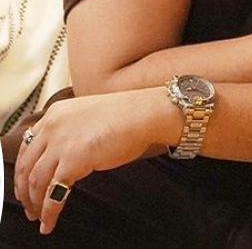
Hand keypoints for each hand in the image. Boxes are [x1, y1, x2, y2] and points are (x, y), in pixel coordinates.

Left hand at [13, 88, 173, 234]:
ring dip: (35, 203)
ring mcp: (60, 143)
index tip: (24, 185)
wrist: (146, 114)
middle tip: (28, 206)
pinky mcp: (73, 160)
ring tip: (39, 216)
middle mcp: (52, 127)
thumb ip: (71, 131)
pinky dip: (49, 211)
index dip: (23, 170)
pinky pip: (53, 192)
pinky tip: (50, 221)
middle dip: (24, 190)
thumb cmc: (129, 115)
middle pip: (26, 165)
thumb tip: (65, 157)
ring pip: (35, 181)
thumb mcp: (89, 117)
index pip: (27, 146)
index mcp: (55, 114)